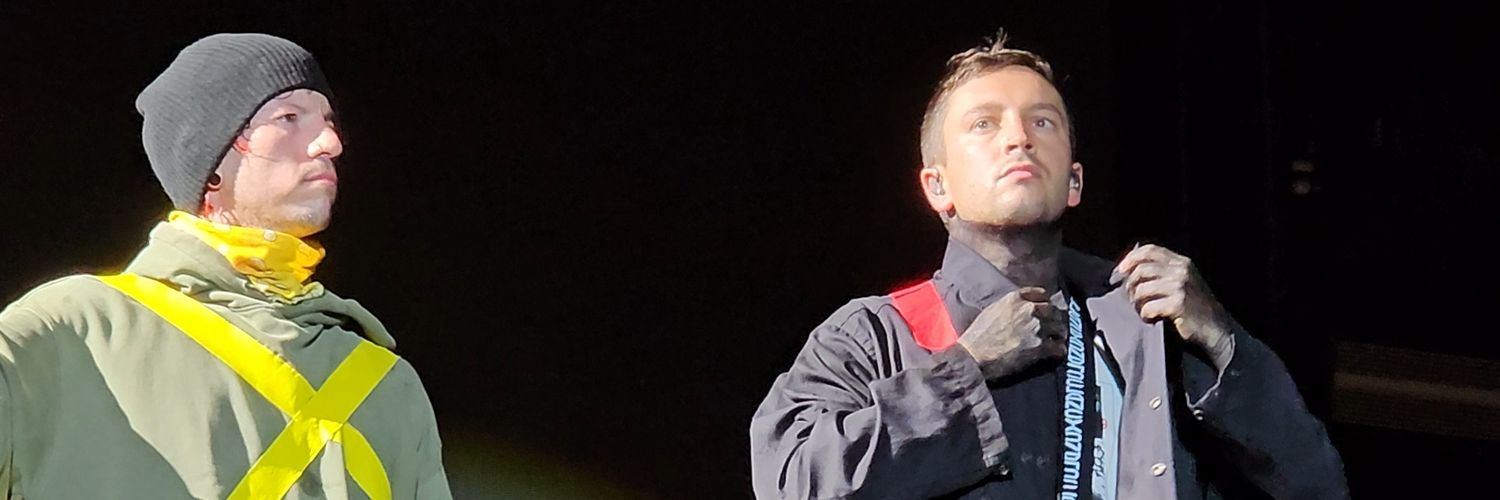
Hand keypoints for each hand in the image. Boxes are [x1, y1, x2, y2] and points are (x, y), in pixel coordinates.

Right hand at [957, 287, 1067, 380]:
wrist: (974, 355)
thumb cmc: (977, 335)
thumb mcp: (992, 311)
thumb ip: (1010, 306)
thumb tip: (1020, 310)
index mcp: (1015, 298)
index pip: (1041, 294)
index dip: (1045, 302)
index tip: (1046, 309)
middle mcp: (1029, 309)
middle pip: (1054, 310)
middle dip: (1054, 319)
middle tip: (1053, 327)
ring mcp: (1037, 327)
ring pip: (1060, 327)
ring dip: (1058, 334)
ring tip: (1056, 340)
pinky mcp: (1040, 346)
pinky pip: (1059, 346)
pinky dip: (1059, 350)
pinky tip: (1055, 353)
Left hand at [1112, 244, 1234, 362]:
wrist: (1216, 329)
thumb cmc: (1195, 307)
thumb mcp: (1183, 281)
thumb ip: (1163, 271)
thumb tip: (1128, 268)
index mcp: (1182, 262)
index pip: (1149, 250)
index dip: (1130, 258)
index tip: (1119, 271)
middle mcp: (1181, 270)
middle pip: (1141, 270)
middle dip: (1130, 285)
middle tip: (1130, 298)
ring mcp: (1180, 286)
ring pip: (1141, 289)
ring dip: (1136, 302)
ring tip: (1141, 310)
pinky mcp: (1178, 304)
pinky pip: (1148, 307)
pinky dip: (1145, 315)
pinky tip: (1151, 318)